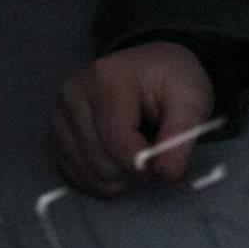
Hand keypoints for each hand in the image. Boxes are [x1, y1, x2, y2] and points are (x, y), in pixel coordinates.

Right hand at [50, 41, 219, 195]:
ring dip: (120, 178)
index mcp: (105, 78)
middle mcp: (72, 96)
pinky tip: (120, 161)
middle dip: (134, 171)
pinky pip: (77, 176)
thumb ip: (181, 135)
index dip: (143, 165)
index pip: (115, 138)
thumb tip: (168, 174)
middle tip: (155, 154)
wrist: (150, 68)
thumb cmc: (171, 80)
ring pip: (88, 174)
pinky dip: (103, 179)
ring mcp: (59, 117)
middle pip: (101, 161)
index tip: (166, 167)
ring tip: (138, 154)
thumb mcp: (191, 98)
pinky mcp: (56, 137)